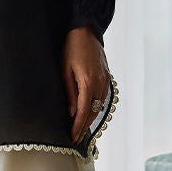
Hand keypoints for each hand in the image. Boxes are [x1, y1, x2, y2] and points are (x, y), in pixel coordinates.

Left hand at [62, 27, 110, 143]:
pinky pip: (103, 98)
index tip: (73, 137)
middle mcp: (100, 84)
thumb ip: (69, 92)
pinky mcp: (106, 77)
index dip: (78, 127)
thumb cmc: (71, 48)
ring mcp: (105, 80)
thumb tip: (72, 112)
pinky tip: (89, 113)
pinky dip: (96, 108)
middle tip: (76, 139)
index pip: (83, 112)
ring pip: (99, 106)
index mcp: (88, 83)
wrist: (86, 31)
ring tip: (81, 129)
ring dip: (90, 119)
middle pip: (93, 112)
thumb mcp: (65, 70)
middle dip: (84, 127)